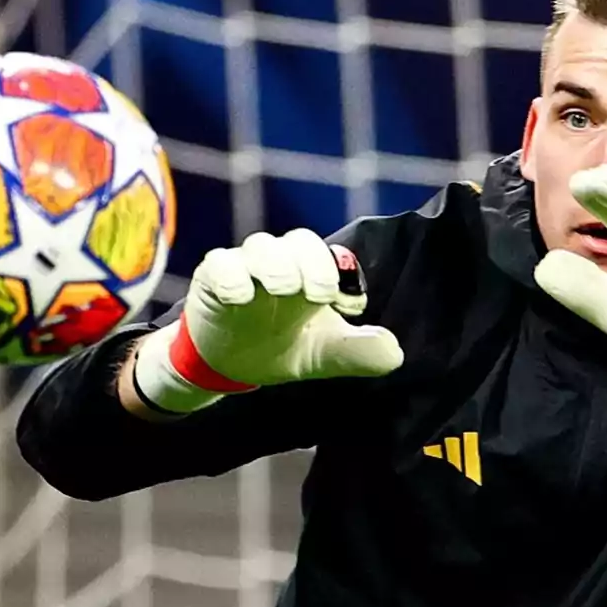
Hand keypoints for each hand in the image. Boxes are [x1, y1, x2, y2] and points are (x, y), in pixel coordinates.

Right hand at [132, 228, 403, 414]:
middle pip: (299, 242)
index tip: (350, 307)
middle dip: (313, 264)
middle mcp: (281, 263)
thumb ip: (357, 353)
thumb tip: (394, 353)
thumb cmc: (280, 347)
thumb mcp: (322, 355)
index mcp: (312, 274)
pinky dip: (231, 276)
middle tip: (320, 294)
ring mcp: (246, 268)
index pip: (329, 255)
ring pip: (261, 246)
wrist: (228, 365)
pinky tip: (240, 296)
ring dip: (276, 264)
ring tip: (283, 289)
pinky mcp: (212, 278)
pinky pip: (220, 264)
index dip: (341, 274)